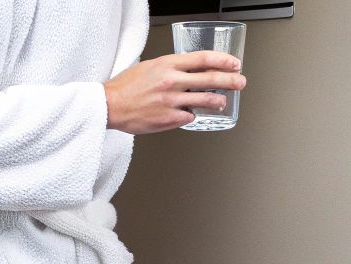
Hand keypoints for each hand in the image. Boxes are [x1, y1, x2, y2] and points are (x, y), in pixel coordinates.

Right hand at [105, 52, 244, 134]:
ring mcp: (172, 101)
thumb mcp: (150, 66)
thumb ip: (170, 68)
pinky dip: (192, 115)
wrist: (110, 106)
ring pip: (205, 100)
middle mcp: (172, 81)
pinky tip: (189, 113)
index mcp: (167, 64)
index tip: (234, 63)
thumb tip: (187, 69)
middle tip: (240, 82)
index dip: (222, 61)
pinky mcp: (170, 119)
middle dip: (230, 81)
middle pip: (210, 79)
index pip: (203, 59)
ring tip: (221, 102)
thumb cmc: (126, 87)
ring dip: (218, 101)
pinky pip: (190, 117)